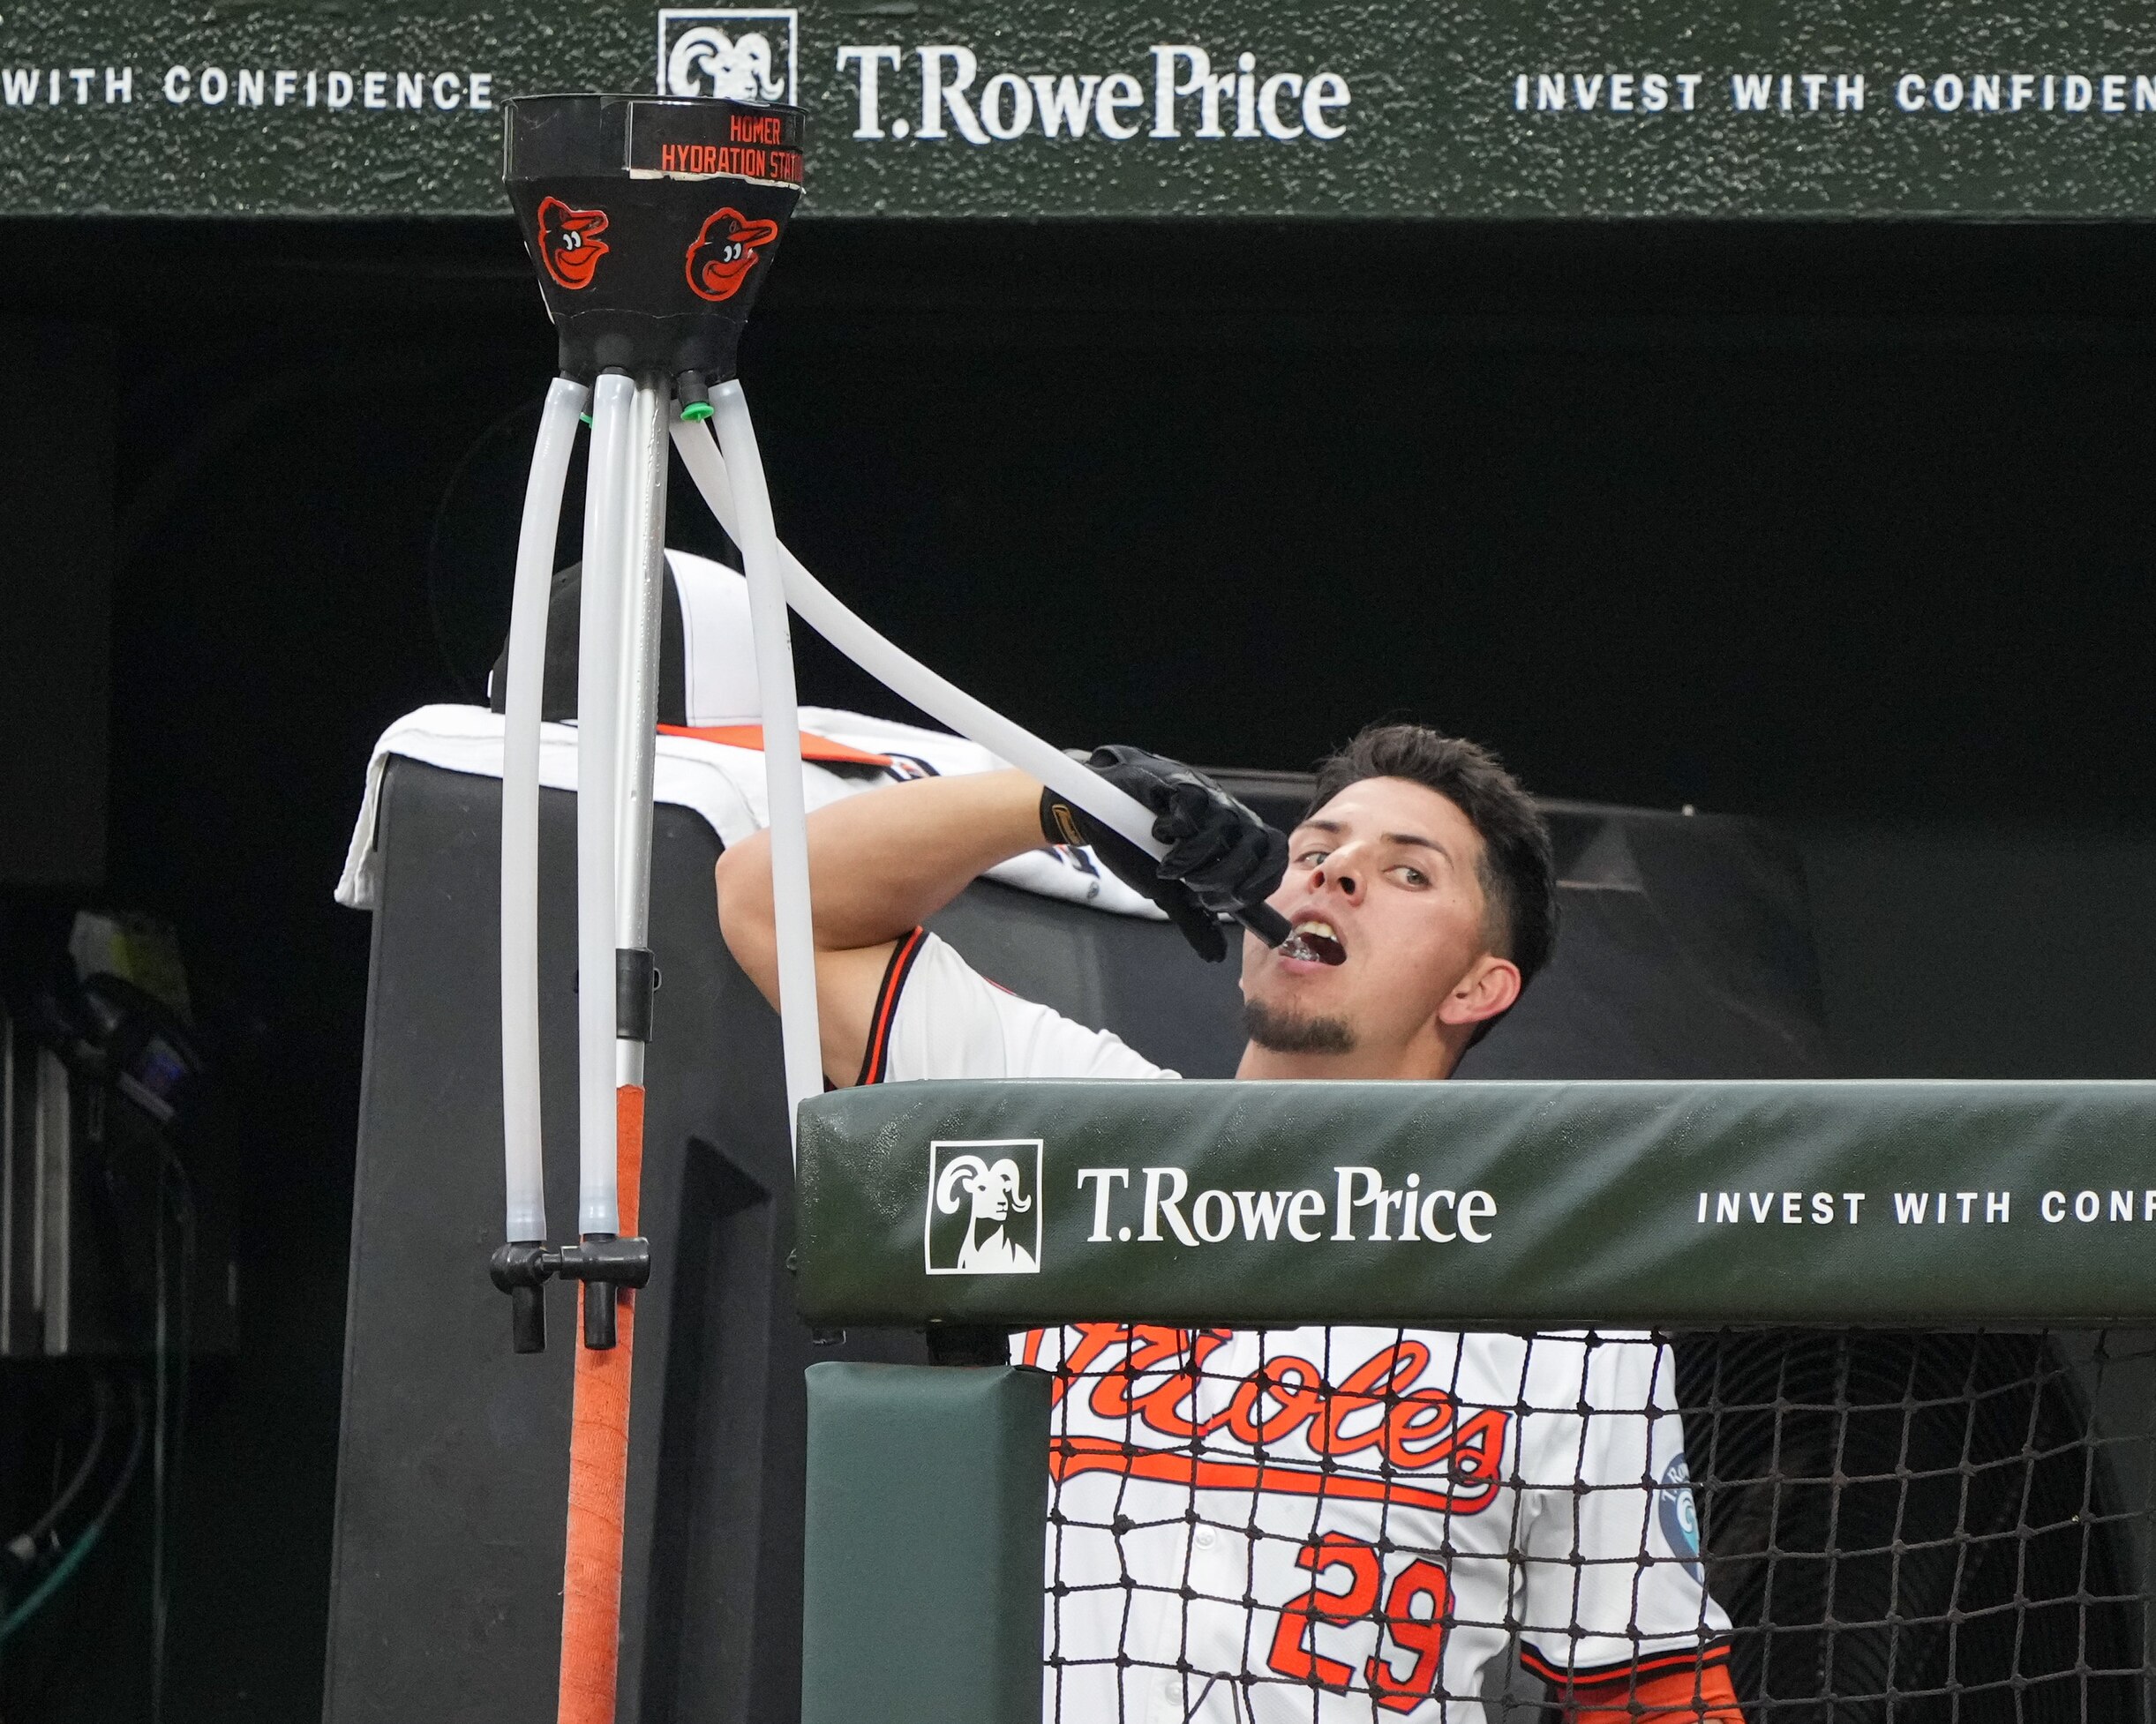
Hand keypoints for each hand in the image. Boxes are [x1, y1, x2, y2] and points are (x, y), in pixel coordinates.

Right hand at [1040, 746, 1287, 961]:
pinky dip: (1176, 828)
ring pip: (1224, 828)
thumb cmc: (1139, 848)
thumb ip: (1194, 920)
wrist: (1099, 813)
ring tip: (1168, 868)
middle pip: (1255, 845)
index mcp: (1235, 842)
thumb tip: (1216, 956)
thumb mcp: (1169, 893)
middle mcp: (1228, 817)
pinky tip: (1158, 834)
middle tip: (1194, 890)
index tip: (1232, 902)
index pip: (1273, 857)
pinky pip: (1194, 806)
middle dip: (1225, 878)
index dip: (1261, 883)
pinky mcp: (1178, 782)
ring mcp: (1206, 798)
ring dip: (1195, 859)